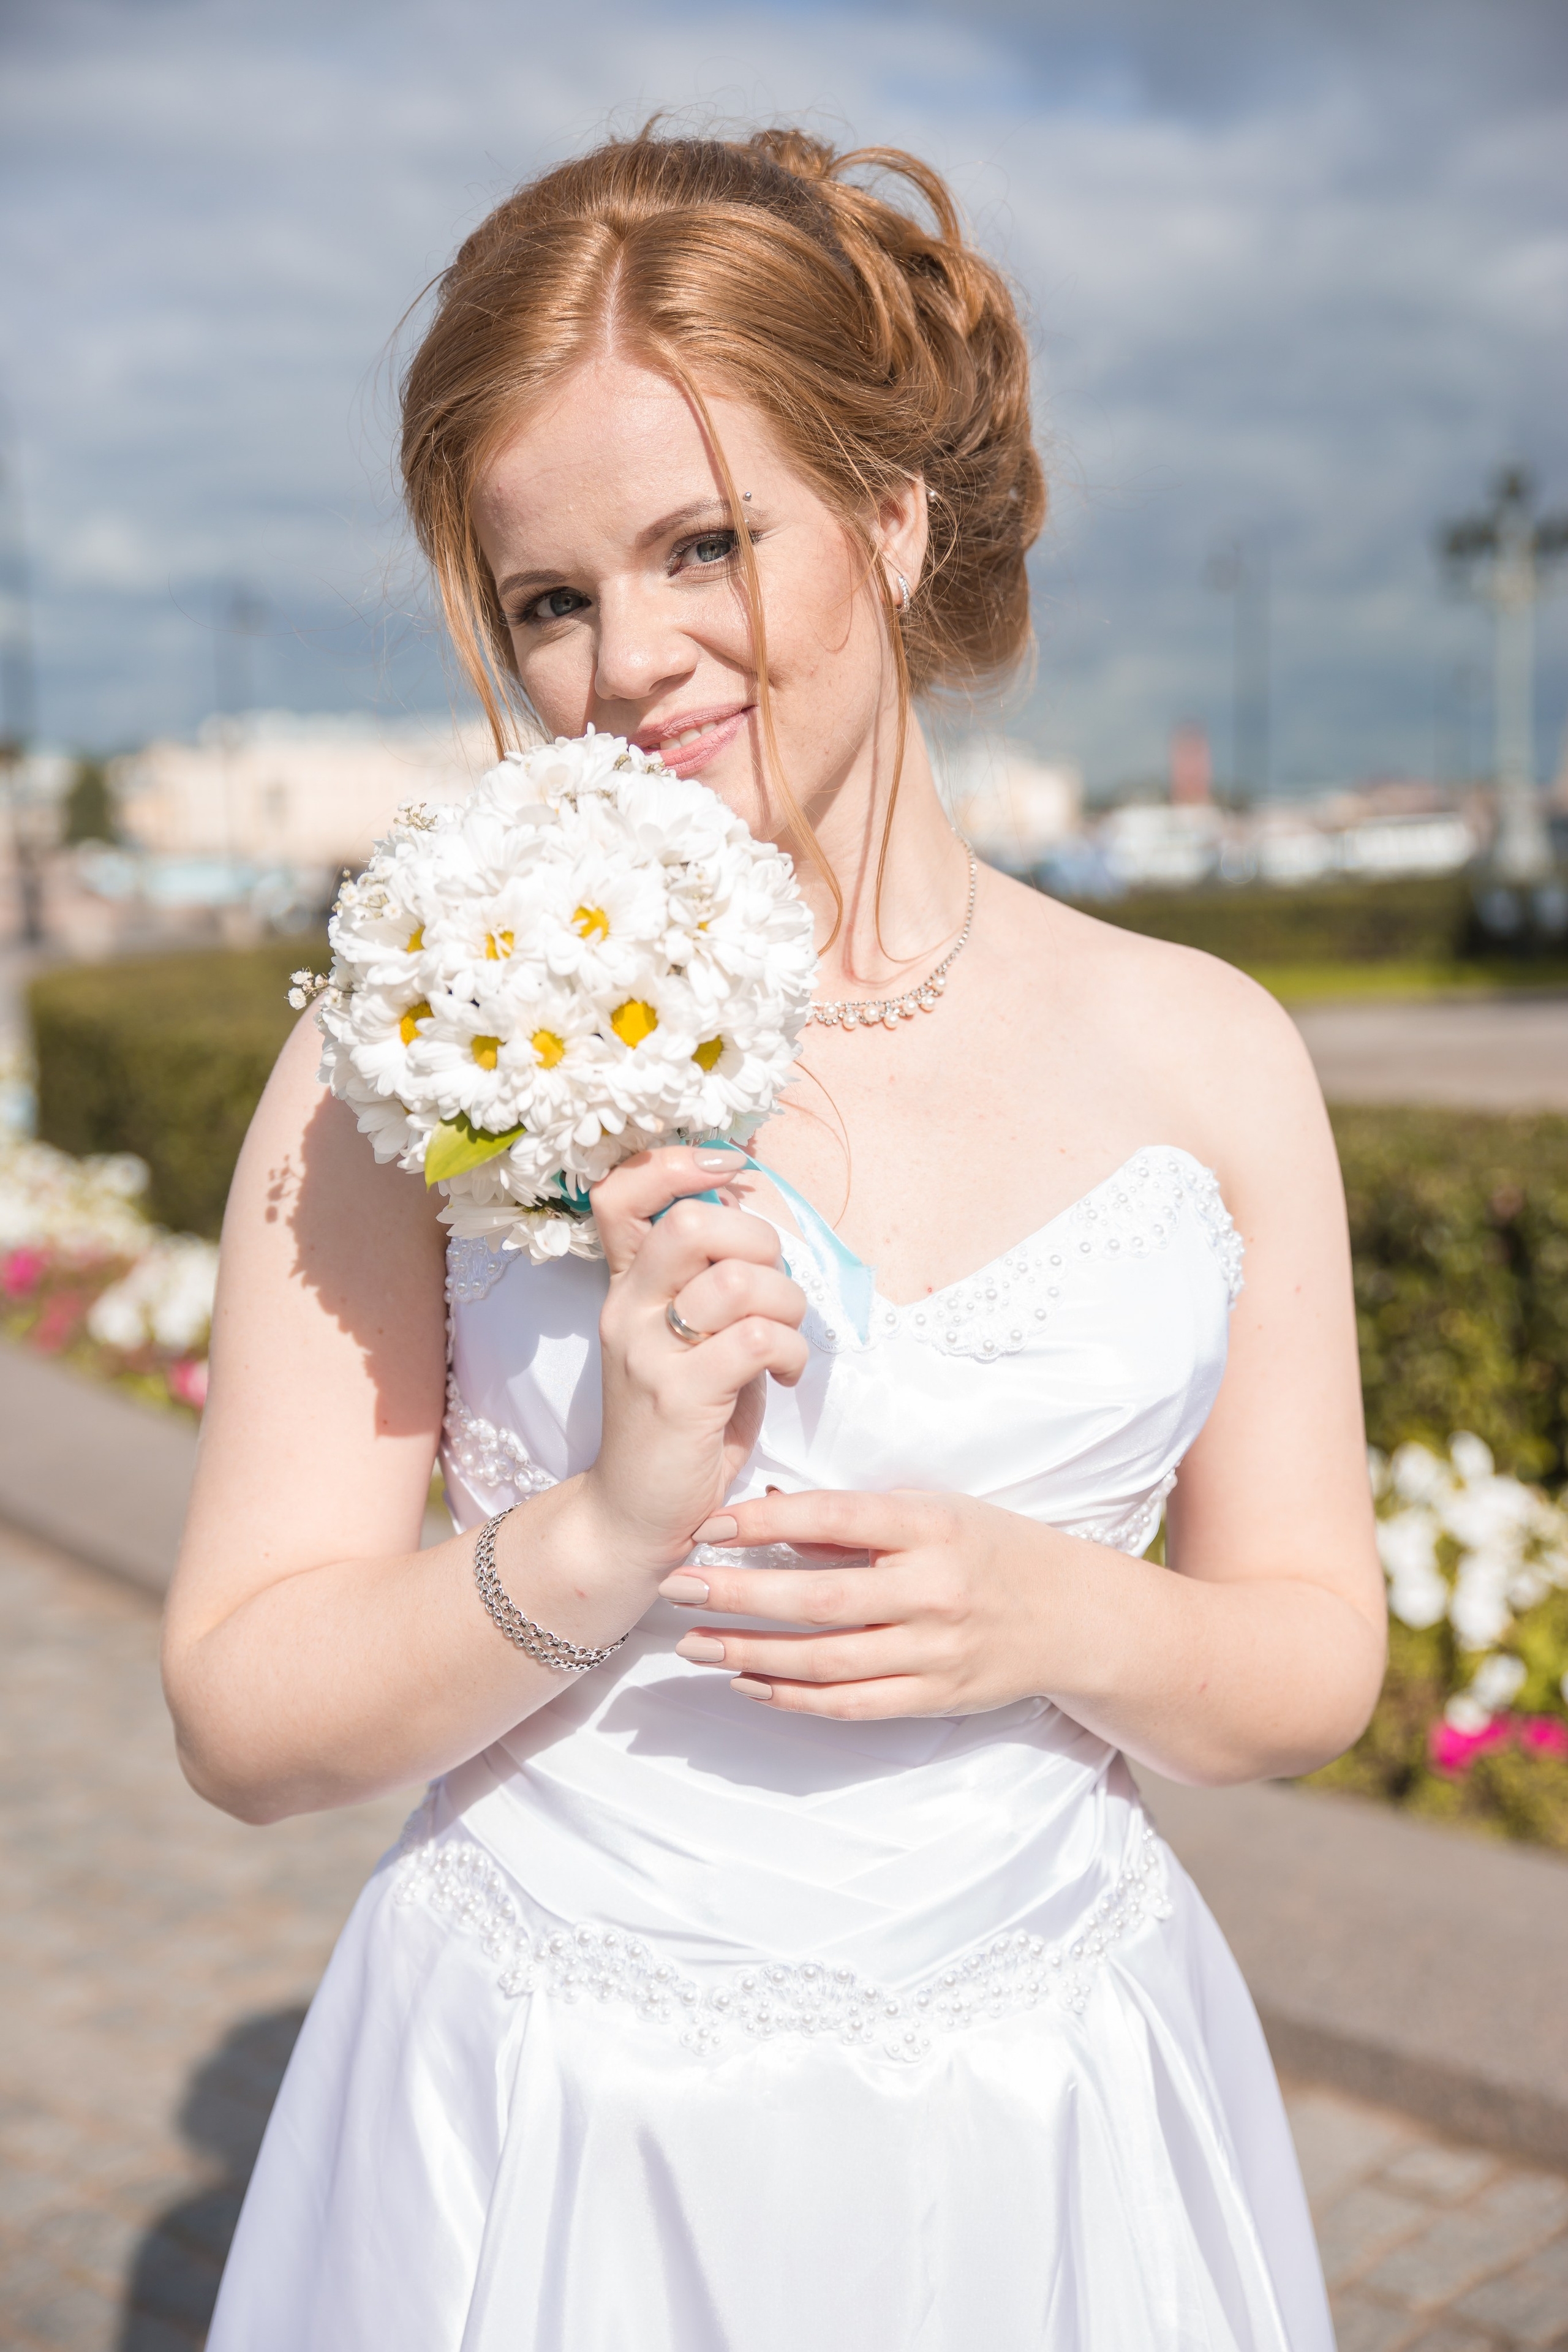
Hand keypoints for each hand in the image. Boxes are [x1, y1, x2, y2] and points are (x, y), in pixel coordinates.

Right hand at [583, 1147, 808, 1578]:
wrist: (633, 1514)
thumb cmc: (678, 1424)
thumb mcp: (686, 1341)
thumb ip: (708, 1285)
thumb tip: (754, 1224)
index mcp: (627, 1289)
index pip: (620, 1194)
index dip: (676, 1164)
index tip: (730, 1172)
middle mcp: (627, 1311)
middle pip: (690, 1223)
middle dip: (759, 1243)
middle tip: (773, 1288)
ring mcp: (647, 1353)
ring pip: (735, 1281)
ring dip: (785, 1306)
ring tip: (784, 1341)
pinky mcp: (678, 1398)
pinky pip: (756, 1339)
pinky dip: (789, 1353)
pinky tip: (782, 1377)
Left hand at [655, 1487, 1077, 1718]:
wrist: (1072, 1616)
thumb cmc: (990, 1548)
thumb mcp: (933, 1511)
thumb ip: (857, 1521)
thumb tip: (767, 1515)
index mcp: (932, 1527)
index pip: (836, 1518)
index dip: (767, 1523)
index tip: (709, 1525)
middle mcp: (934, 1591)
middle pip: (820, 1599)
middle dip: (739, 1595)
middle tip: (678, 1587)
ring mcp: (935, 1652)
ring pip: (826, 1661)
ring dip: (751, 1653)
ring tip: (694, 1643)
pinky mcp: (935, 1698)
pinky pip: (851, 1705)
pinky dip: (793, 1697)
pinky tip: (747, 1683)